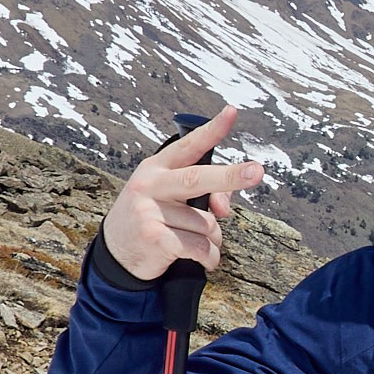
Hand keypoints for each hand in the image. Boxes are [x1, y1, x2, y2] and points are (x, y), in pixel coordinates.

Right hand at [100, 107, 264, 279]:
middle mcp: (151, 185)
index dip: (211, 130)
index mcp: (157, 167)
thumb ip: (204, 195)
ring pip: (207, 223)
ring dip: (213, 239)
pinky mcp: (153, 238)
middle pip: (198, 178)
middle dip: (230, 176)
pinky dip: (210, 258)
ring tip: (196, 242)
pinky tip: (204, 260)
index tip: (231, 113)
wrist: (115, 252)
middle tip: (257, 171)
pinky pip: (200, 248)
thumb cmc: (152, 217)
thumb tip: (224, 209)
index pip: (188, 146)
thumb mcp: (171, 198)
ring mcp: (149, 211)